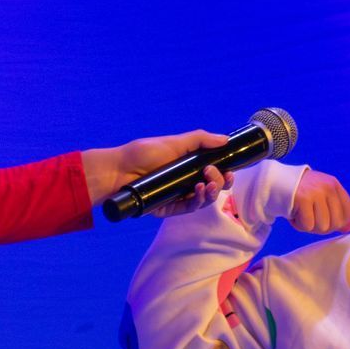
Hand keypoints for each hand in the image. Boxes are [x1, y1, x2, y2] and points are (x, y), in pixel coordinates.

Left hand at [84, 129, 232, 206]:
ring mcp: (177, 196)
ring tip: (207, 184)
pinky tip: (198, 191)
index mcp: (188, 167)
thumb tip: (225, 139)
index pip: (213, 173)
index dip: (224, 174)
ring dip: (211, 193)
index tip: (229, 169)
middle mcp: (185, 182)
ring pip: (203, 200)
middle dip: (220, 183)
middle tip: (212, 174)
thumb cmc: (142, 154)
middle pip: (212, 188)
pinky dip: (197, 201)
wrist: (119, 169)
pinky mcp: (168, 208)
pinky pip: (188, 209)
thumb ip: (200, 140)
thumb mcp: (174, 142)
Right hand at [289, 170, 349, 233]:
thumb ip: (336, 212)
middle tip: (310, 219)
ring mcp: (316, 192)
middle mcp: (328, 187)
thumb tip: (348, 228)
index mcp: (334, 185)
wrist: (273, 182)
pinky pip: (308, 225)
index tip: (324, 219)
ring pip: (322, 226)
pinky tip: (294, 215)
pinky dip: (299, 225)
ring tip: (301, 215)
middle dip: (322, 227)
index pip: (348, 212)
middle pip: (336, 223)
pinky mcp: (303, 199)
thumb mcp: (320, 198)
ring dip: (309, 226)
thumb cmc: (299, 193)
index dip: (338, 222)